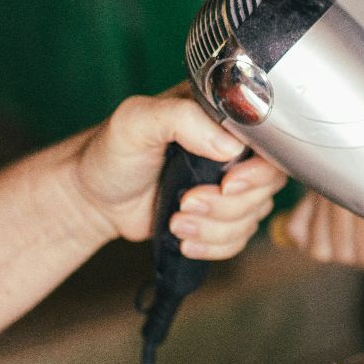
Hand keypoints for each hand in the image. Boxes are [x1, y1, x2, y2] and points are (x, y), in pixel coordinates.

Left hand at [64, 87, 287, 257]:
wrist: (93, 197)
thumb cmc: (111, 152)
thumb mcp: (137, 120)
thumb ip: (182, 118)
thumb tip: (229, 146)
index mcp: (222, 119)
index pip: (270, 143)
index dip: (256, 171)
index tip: (226, 183)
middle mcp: (233, 150)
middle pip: (267, 187)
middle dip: (226, 206)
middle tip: (186, 202)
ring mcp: (229, 185)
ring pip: (253, 218)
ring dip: (214, 228)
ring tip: (177, 220)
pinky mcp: (221, 216)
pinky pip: (240, 239)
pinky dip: (213, 246)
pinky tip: (184, 237)